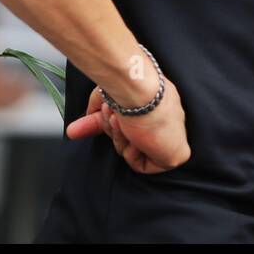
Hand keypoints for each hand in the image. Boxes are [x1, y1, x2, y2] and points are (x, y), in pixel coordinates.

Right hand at [65, 78, 190, 173]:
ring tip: (121, 122)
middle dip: (110, 129)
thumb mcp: (104, 99)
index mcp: (153, 104)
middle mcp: (163, 120)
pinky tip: (135, 137)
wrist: (139, 93)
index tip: (78, 128)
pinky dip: (133, 154)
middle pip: (128, 137)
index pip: (128, 122)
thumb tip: (78, 125)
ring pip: (133, 150)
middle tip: (110, 117)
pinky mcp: (175, 155)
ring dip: (120, 138)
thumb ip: (94, 113)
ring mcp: (171, 137)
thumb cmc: (127, 88)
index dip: (105, 124)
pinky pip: (144, 165)